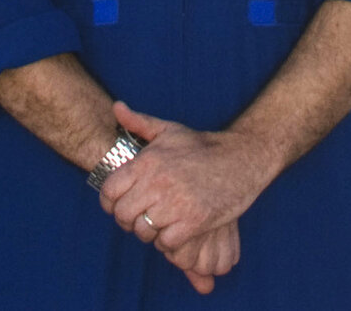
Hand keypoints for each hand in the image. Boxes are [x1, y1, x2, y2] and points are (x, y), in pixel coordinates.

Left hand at [100, 101, 271, 290]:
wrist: (240, 160)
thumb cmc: (201, 147)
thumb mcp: (169, 130)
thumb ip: (139, 122)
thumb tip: (116, 108)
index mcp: (149, 160)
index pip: (110, 191)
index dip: (110, 203)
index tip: (120, 205)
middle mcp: (158, 181)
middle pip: (123, 215)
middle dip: (128, 221)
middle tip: (140, 217)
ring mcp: (176, 203)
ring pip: (143, 231)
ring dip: (150, 232)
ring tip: (159, 223)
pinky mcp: (194, 222)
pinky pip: (166, 243)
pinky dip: (168, 241)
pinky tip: (176, 229)